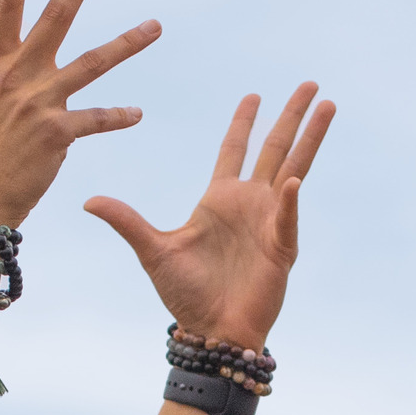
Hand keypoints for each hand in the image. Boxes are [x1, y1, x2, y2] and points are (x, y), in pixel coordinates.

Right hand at [0, 0, 161, 225]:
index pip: (5, 6)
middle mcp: (17, 76)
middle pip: (55, 16)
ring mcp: (38, 103)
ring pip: (92, 63)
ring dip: (128, 43)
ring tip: (157, 26)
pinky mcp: (57, 134)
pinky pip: (97, 119)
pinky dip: (119, 116)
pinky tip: (138, 114)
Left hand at [83, 84, 334, 348]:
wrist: (211, 331)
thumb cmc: (185, 295)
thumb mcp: (153, 251)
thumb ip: (127, 222)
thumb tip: (87, 200)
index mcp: (220, 199)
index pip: (235, 150)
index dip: (245, 122)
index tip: (255, 95)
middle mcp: (249, 204)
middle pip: (274, 148)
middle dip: (291, 115)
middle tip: (310, 83)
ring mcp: (270, 223)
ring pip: (295, 169)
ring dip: (310, 138)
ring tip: (327, 106)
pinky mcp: (281, 248)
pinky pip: (287, 217)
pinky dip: (289, 201)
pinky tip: (291, 180)